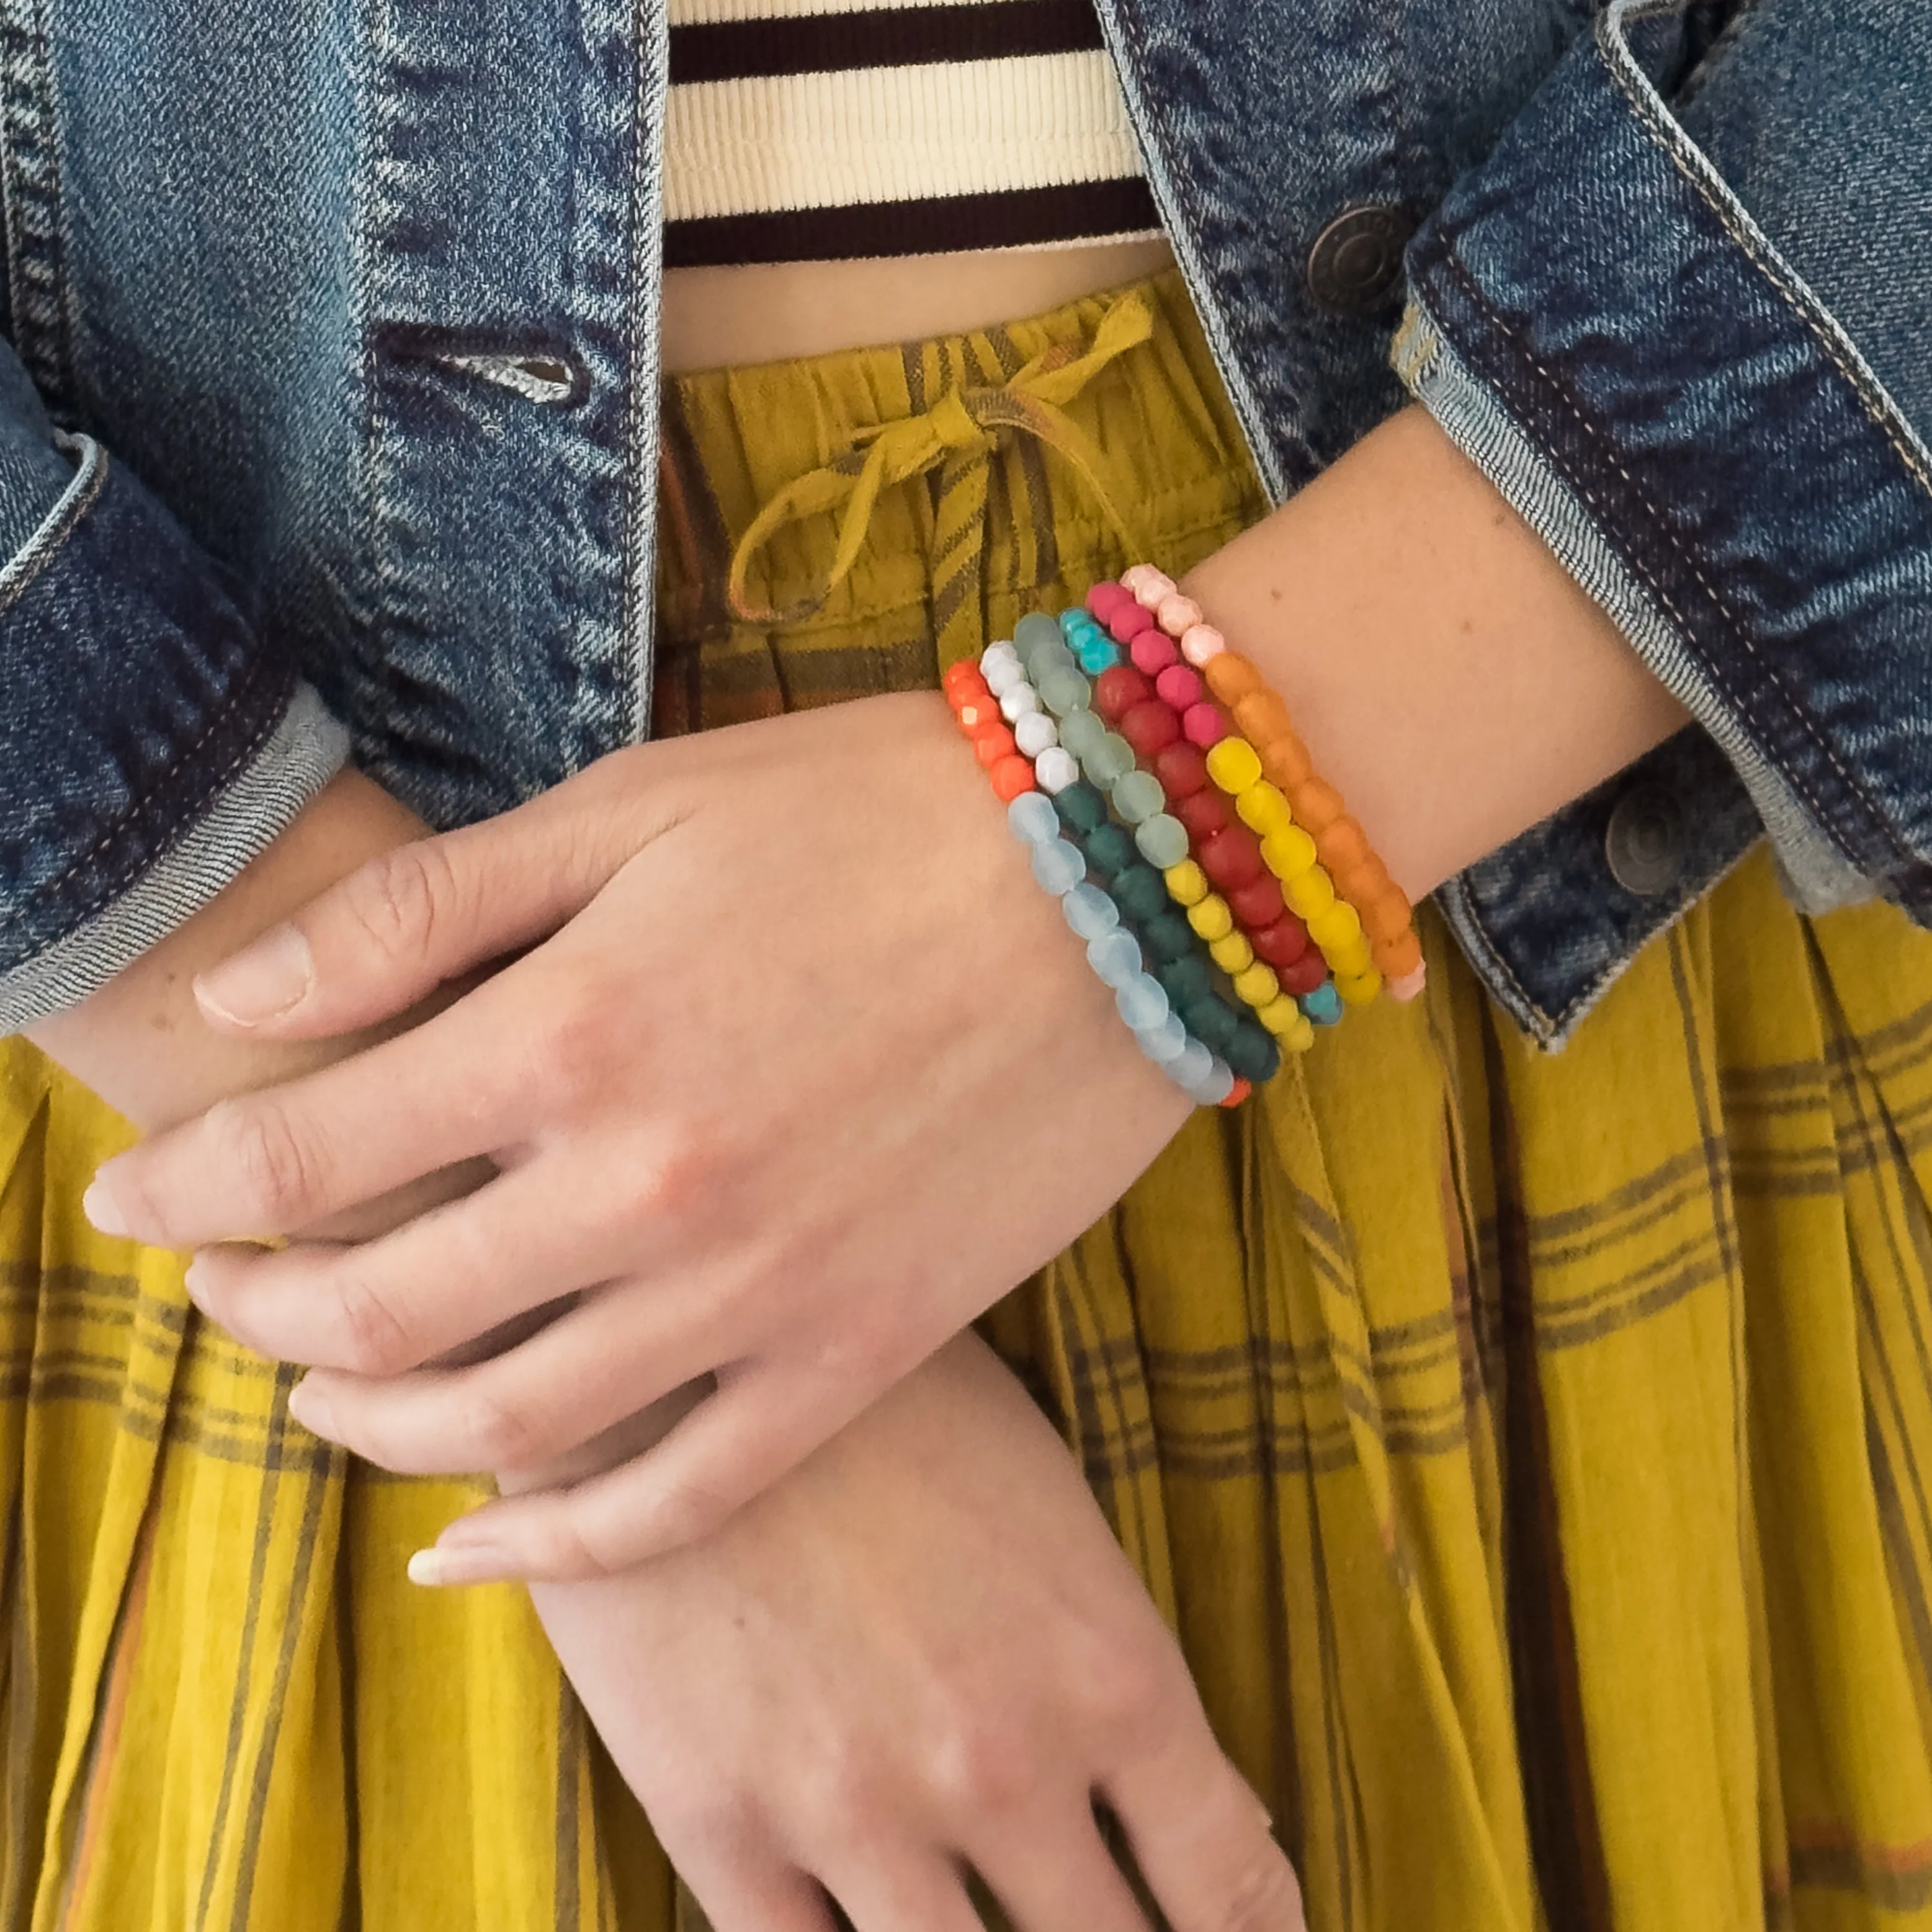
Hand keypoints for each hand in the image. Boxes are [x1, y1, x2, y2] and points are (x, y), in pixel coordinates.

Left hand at [83, 693, 1191, 1577]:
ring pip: (503, 1428)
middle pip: (375, 1309)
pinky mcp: (860, 1352)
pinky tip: (473, 1553)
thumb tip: (246, 1009)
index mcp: (572, 1032)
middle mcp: (644, 1188)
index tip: (139, 1201)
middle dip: (258, 1310)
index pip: (302, 1157)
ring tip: (326, 1399)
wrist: (1123, 875)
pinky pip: (679, 1499)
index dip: (189, 1190)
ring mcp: (757, 1293)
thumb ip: (430, 912)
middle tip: (223, 1288)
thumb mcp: (635, 804)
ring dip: (371, 1430)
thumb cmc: (876, 811)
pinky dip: (557, 1550)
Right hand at [530, 1332, 1302, 1931]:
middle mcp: (1000, 1766)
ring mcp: (857, 1809)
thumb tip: (1177, 1792)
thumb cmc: (878, 1400)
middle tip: (1105, 1926)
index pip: (1230, 1882)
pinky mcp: (720, 1825)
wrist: (671, 1348)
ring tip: (983, 1924)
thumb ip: (1108, 1661)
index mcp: (1107, 1672)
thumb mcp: (1043, 1498)